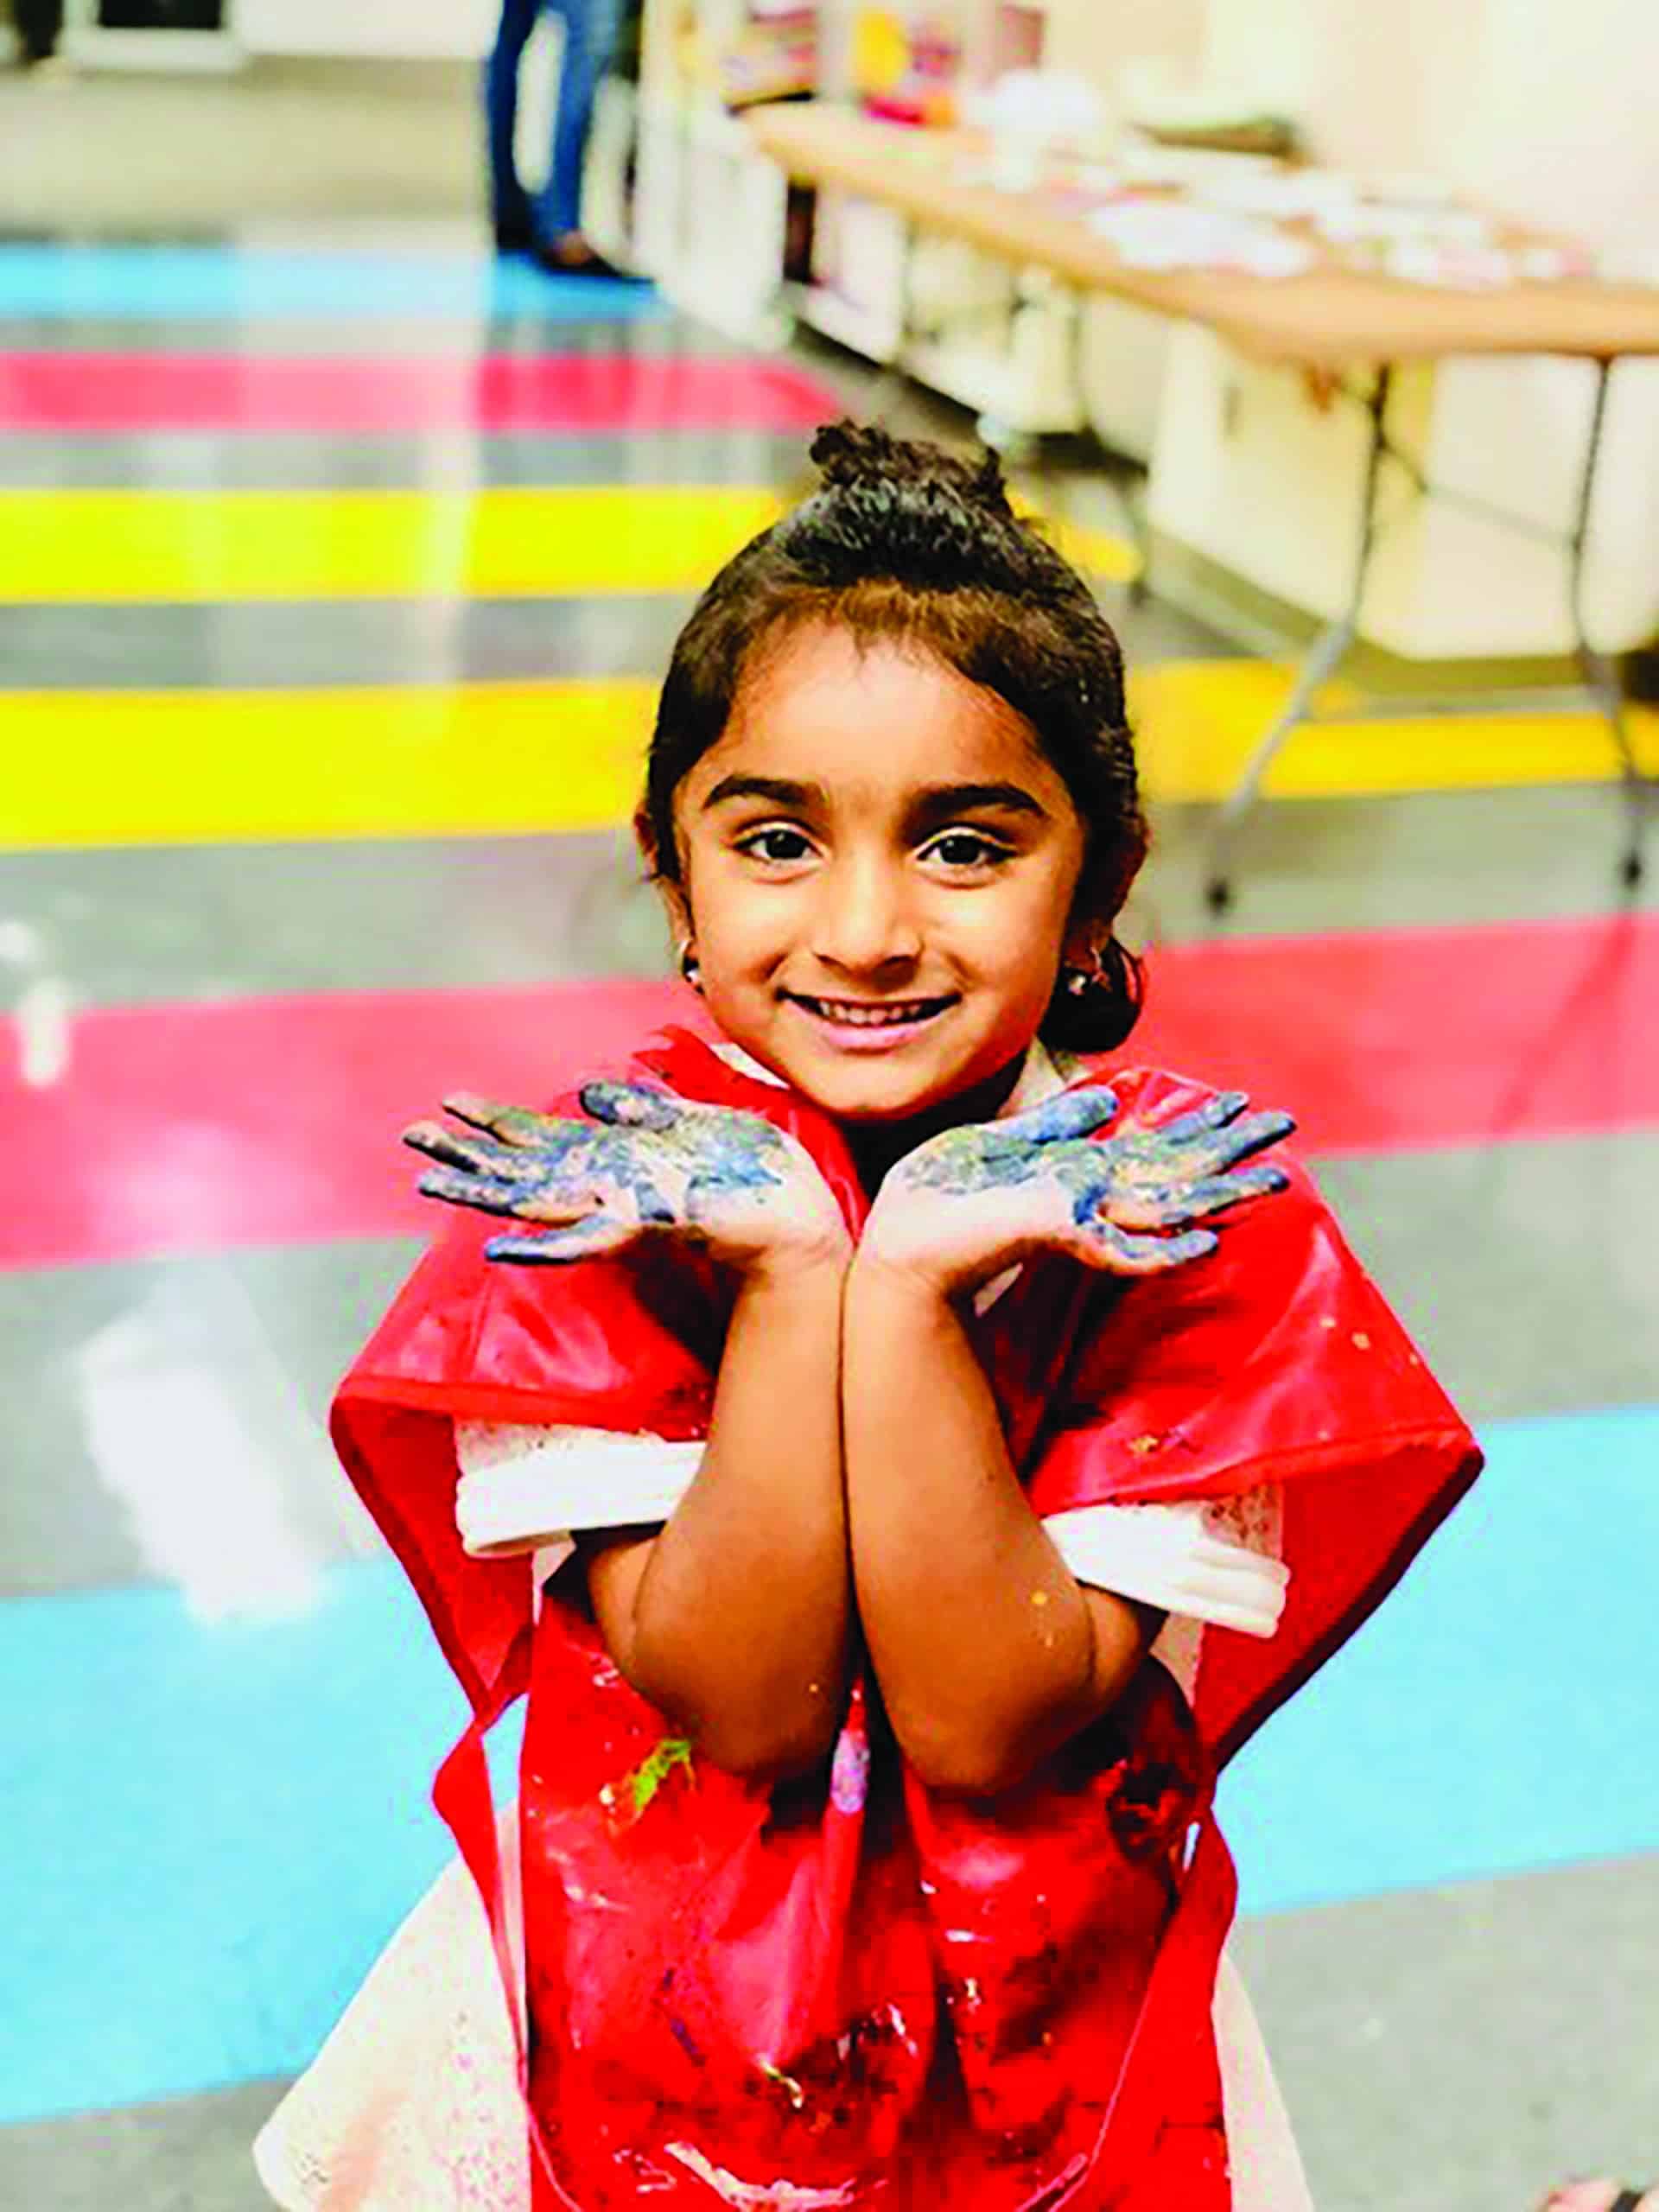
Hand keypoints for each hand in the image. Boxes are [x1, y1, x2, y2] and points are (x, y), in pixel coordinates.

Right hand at [403, 1081, 849, 1273]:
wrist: (796, 1216)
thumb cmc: (748, 1168)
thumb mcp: (687, 1121)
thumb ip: (637, 1108)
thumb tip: (588, 1089)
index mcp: (616, 1157)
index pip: (539, 1139)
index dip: (493, 1122)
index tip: (447, 1102)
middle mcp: (609, 1185)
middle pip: (521, 1169)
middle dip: (465, 1153)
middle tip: (410, 1139)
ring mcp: (623, 1210)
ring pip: (537, 1202)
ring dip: (484, 1193)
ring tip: (432, 1181)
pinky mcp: (647, 1230)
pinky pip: (587, 1244)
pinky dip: (544, 1248)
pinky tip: (503, 1248)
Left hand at [858, 1087, 1293, 1296]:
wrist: (898, 1244)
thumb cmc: (939, 1197)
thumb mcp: (1000, 1142)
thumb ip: (1055, 1124)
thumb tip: (1107, 1097)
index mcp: (1077, 1171)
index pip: (1152, 1147)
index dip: (1198, 1125)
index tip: (1241, 1101)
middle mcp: (1086, 1194)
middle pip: (1174, 1171)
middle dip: (1229, 1149)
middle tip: (1285, 1126)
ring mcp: (1075, 1218)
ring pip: (1163, 1207)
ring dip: (1218, 1193)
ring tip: (1270, 1178)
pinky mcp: (1054, 1236)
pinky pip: (1119, 1249)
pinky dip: (1162, 1250)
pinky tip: (1203, 1242)